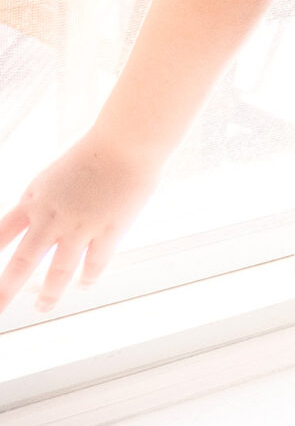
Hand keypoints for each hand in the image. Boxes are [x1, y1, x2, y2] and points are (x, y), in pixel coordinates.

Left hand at [0, 135, 159, 313]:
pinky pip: (95, 262)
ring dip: (49, 293)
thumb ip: (42, 199)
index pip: (2, 234)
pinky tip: (84, 285)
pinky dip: (88, 277)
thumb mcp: (54, 175)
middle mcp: (53, 217)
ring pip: (59, 270)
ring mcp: (82, 225)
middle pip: (22, 261)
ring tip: (43, 307)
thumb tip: (33, 219)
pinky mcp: (110, 229)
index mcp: (35, 200)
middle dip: (6, 290)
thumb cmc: (94, 152)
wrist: (127, 142)